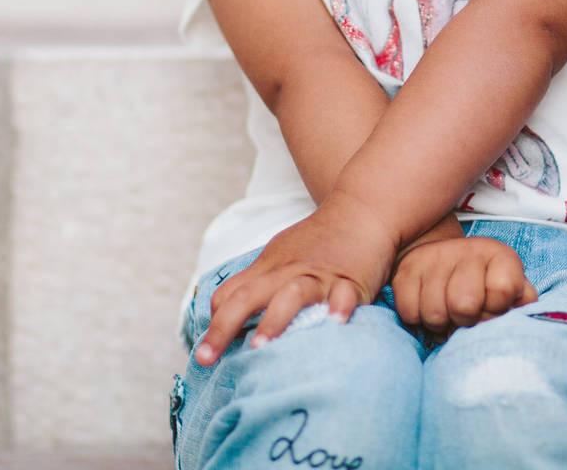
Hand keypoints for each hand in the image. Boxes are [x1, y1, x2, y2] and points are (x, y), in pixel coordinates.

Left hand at [193, 191, 397, 365]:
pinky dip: (339, 307)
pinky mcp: (352, 279)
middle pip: (249, 296)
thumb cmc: (319, 240)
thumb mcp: (279, 257)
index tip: (204, 354)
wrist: (362, 208)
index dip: (215, 323)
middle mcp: (288, 272)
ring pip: (292, 294)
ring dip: (274, 320)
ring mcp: (319, 276)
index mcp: (269, 269)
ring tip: (260, 347)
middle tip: (205, 359)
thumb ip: (257, 285)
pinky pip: (345, 294)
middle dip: (224, 328)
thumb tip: (226, 315)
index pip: (230, 295)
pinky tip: (335, 322)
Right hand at [391, 233, 538, 332]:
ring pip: (434, 314)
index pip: (503, 289)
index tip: (492, 308)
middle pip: (464, 305)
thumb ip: (522, 299)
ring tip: (448, 314)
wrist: (444, 259)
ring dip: (441, 324)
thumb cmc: (484, 284)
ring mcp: (434, 258)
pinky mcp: (405, 270)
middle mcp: (467, 250)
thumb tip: (523, 306)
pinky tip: (428, 308)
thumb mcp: (511, 288)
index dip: (497, 309)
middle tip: (466, 316)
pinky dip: (418, 319)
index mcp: (499, 255)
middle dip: (465, 321)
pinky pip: (409, 313)